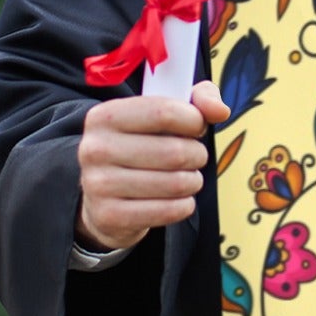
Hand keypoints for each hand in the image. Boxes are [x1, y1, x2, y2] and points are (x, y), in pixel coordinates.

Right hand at [75, 79, 231, 251]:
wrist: (104, 196)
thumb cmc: (141, 146)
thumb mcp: (163, 113)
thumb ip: (197, 100)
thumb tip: (220, 110)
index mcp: (105, 116)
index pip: (164, 112)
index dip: (194, 121)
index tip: (196, 127)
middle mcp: (95, 148)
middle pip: (174, 151)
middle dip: (197, 155)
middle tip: (194, 157)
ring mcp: (98, 184)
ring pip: (175, 183)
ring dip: (193, 181)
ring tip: (186, 178)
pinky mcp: (109, 216)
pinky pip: (168, 211)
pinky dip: (184, 205)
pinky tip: (177, 199)